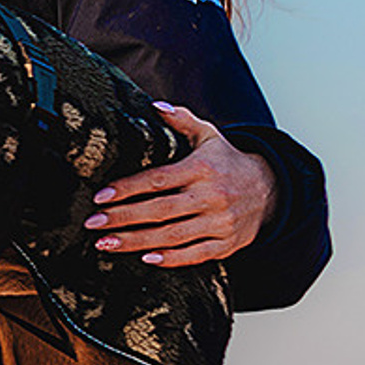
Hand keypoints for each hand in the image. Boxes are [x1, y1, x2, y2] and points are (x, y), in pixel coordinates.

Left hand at [86, 102, 275, 266]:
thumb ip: (181, 119)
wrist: (271, 188)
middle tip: (93, 223)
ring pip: (173, 236)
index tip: (100, 196)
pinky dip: (171, 259)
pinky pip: (196, 255)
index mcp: (202, 169)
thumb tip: (154, 105)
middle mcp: (212, 196)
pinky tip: (145, 259)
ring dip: (136, 242)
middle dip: (123, 218)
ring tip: (105, 244)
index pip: (158, 179)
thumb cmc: (228, 162)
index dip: (127, 188)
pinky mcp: (227, 243)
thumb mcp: (208, 135)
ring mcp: (221, 222)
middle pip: (160, 210)